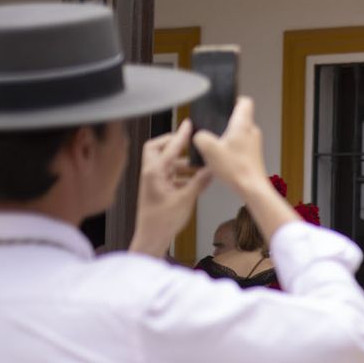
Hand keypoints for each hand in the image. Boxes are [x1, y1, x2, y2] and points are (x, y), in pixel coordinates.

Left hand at [129, 122, 210, 257]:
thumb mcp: (186, 199)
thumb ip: (199, 182)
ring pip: (165, 162)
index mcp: (154, 172)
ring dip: (181, 161)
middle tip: (189, 142)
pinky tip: (196, 179)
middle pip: (157, 148)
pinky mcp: (157, 189)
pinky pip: (170, 174)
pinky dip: (182, 174)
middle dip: (172, 143)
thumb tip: (212, 168)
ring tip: (199, 165)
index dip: (181, 136)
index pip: (170, 148)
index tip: (190, 124)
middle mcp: (151, 173)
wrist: (151, 238)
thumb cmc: (163, 221)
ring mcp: (153, 181)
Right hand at [191, 96, 269, 195]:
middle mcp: (252, 131)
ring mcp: (254, 144)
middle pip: (240, 118)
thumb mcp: (209, 149)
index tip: (224, 103)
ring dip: (228, 137)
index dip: (234, 99)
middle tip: (214, 127)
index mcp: (243, 124)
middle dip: (226, 121)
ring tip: (216, 145)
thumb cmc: (237, 168)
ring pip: (240, 133)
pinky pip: (241, 146)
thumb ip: (200, 137)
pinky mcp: (253, 155)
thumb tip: (198, 136)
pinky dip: (231, 149)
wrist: (252, 188)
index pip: (245, 101)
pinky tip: (222, 158)